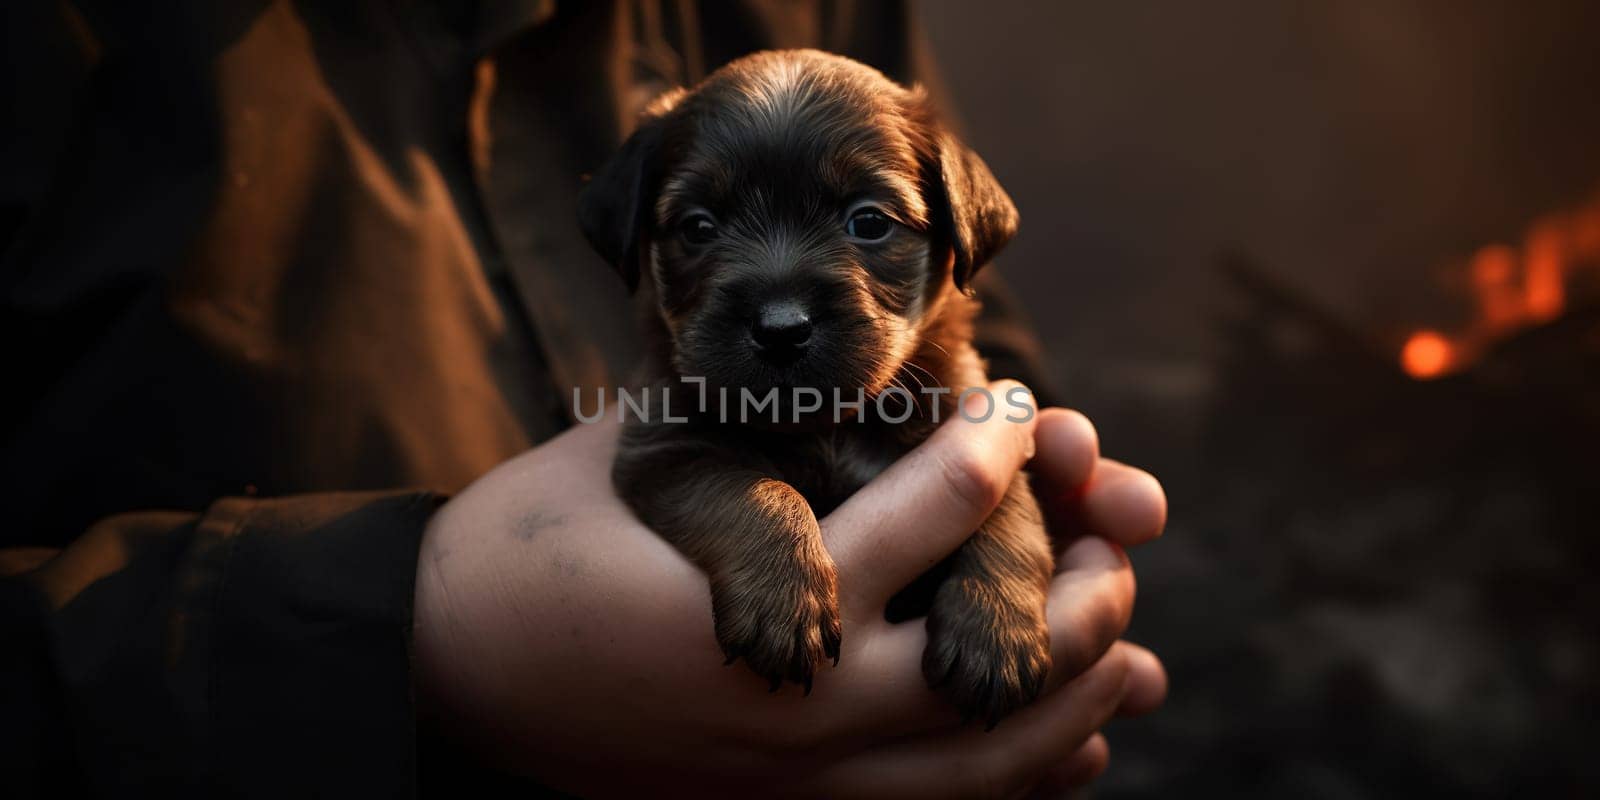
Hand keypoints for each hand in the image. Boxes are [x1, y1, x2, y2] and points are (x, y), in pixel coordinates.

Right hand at [412, 382, 1166, 796]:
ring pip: (982, 760)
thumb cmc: (526, 545)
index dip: (994, 451)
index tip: (1020, 412)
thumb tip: (844, 359)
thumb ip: (751, 410)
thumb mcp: (637, 451)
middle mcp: (796, 705)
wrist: (444, 669)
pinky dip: (1015, 781)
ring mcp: (794, 777)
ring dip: (1075, 700)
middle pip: (992, 658)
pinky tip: (1072, 747)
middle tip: (1118, 531)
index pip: (928, 514)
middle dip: (1077, 591)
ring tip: (1134, 650)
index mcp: (754, 593)